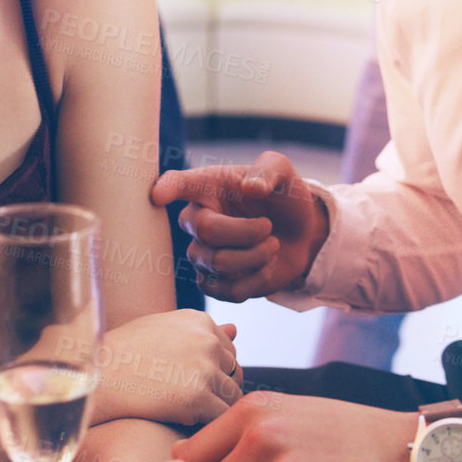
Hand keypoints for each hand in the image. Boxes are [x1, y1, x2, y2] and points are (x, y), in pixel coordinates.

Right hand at [97, 310, 241, 426]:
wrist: (95, 379)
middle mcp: (207, 341)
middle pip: (234, 373)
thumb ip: (200, 331)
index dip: (212, 370)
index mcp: (200, 321)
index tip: (188, 381)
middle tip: (187, 400)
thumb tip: (236, 329)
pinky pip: (221, 418)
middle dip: (218, 388)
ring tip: (184, 413)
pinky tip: (183, 423)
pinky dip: (207, 425)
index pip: (229, 351)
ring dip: (214, 408)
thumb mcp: (160, 329)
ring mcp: (204, 370)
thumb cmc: (122, 354)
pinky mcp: (198, 399)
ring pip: (232, 397)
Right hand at [150, 152, 328, 301]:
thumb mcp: (283, 174)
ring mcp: (203, 254)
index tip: (159, 194)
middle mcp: (198, 220)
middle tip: (268, 226)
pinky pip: (228, 290)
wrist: (302, 234)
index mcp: (208, 187)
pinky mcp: (216, 283)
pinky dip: (257, 280)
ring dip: (256, 256)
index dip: (168, 189)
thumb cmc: (283, 198)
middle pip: (206, 230)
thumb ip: (269, 170)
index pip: (180, 184)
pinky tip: (265, 266)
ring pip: (218, 263)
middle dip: (247, 231)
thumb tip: (251, 188)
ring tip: (272, 245)